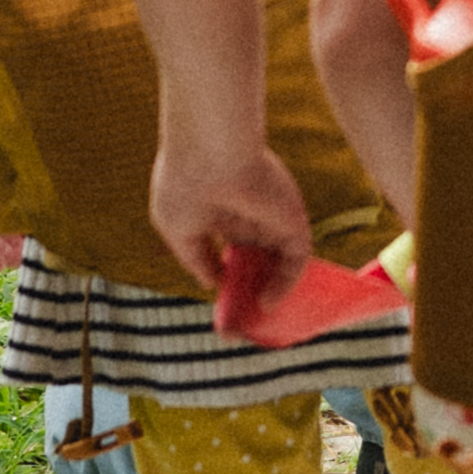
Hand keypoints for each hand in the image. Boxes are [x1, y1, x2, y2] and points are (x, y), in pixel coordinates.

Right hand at [148, 110, 313, 318]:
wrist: (212, 154)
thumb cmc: (184, 184)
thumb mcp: (177, 228)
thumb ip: (196, 258)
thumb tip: (212, 284)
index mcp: (220, 206)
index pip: (229, 244)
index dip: (225, 271)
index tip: (220, 297)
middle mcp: (247, 212)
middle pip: (255, 255)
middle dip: (249, 285)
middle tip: (240, 316)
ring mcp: (271, 218)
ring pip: (276, 260)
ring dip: (268, 289)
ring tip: (255, 319)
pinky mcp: (291, 222)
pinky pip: (295, 260)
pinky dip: (285, 284)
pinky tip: (267, 303)